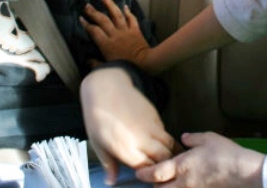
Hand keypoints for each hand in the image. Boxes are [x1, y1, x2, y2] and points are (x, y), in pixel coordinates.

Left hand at [80, 68, 175, 184]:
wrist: (105, 88)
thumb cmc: (97, 117)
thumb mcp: (98, 144)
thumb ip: (108, 164)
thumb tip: (110, 182)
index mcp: (126, 150)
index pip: (148, 169)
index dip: (151, 175)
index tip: (151, 176)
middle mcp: (141, 139)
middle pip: (164, 158)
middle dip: (165, 165)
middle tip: (163, 169)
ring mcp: (150, 126)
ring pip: (169, 144)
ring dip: (170, 152)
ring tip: (167, 157)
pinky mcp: (155, 115)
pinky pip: (165, 131)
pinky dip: (165, 138)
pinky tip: (160, 141)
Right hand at [81, 0, 151, 69]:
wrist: (145, 64)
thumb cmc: (126, 68)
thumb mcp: (108, 69)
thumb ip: (96, 65)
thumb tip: (88, 60)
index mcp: (107, 44)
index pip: (94, 31)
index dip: (86, 24)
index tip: (81, 18)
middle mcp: (115, 35)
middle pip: (103, 20)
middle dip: (94, 12)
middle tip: (87, 5)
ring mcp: (126, 31)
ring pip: (117, 15)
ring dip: (110, 5)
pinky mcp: (135, 30)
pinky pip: (131, 19)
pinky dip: (128, 12)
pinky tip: (125, 6)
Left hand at [136, 132, 264, 187]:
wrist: (244, 172)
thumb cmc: (226, 154)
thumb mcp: (208, 138)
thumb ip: (193, 139)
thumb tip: (183, 138)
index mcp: (182, 166)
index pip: (156, 173)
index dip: (145, 174)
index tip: (138, 173)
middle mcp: (185, 182)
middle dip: (154, 185)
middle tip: (151, 178)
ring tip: (166, 181)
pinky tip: (185, 182)